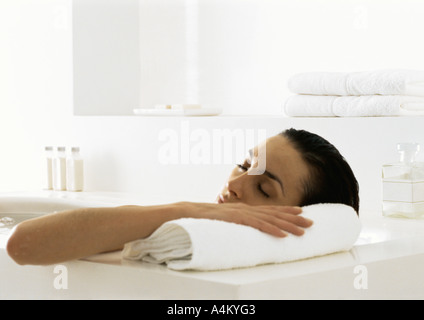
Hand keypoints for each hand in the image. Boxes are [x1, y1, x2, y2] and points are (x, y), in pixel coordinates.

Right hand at [177, 202, 312, 237]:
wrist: (190, 212)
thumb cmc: (207, 217)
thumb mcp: (226, 218)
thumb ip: (238, 220)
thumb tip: (246, 227)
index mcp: (246, 208)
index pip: (270, 209)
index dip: (287, 211)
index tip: (301, 213)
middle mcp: (247, 208)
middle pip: (275, 213)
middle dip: (294, 218)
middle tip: (311, 222)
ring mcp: (243, 213)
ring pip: (270, 219)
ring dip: (288, 225)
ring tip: (303, 230)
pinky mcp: (237, 219)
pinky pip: (257, 225)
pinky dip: (271, 229)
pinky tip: (282, 234)